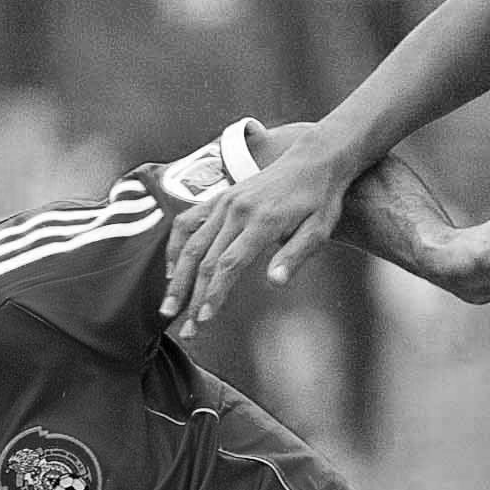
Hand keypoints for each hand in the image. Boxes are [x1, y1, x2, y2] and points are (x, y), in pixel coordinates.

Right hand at [160, 139, 355, 339]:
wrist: (315, 159)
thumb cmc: (321, 200)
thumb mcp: (319, 230)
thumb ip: (295, 255)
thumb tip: (275, 282)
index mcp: (262, 222)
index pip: (229, 264)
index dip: (213, 294)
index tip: (203, 320)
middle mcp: (237, 210)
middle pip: (205, 260)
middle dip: (191, 297)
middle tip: (185, 329)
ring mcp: (225, 202)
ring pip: (191, 244)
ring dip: (177, 278)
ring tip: (168, 307)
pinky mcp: (220, 197)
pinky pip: (188, 223)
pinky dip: (175, 248)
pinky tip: (172, 272)